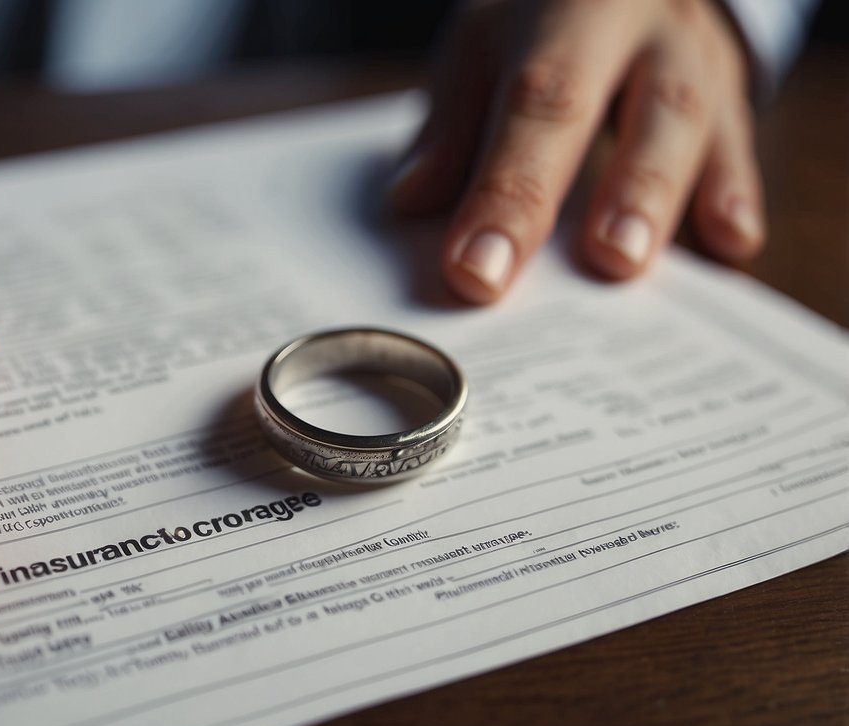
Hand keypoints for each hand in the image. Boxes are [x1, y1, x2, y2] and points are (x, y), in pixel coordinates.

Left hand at [392, 0, 764, 301]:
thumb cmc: (537, 24)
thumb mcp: (482, 45)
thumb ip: (451, 121)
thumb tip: (414, 200)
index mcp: (573, 9)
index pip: (541, 102)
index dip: (509, 190)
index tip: (476, 271)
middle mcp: (650, 29)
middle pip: (647, 108)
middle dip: (625, 192)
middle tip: (605, 262)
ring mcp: (701, 61)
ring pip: (701, 127)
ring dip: (671, 203)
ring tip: (639, 263)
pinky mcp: (731, 98)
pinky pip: (738, 153)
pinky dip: (731, 204)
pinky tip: (728, 248)